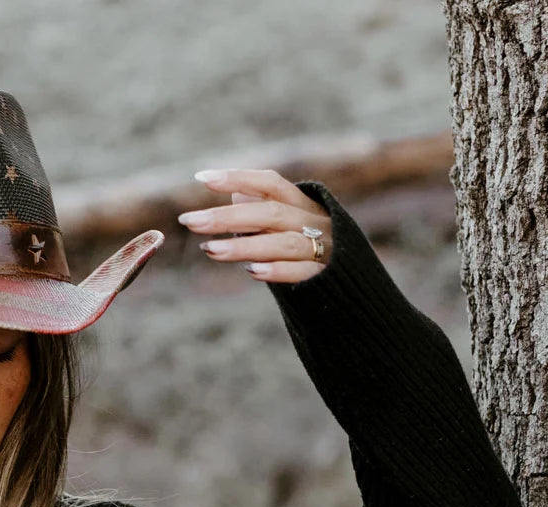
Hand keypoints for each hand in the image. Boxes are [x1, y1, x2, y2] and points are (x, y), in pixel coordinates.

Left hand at [177, 168, 331, 283]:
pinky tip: (252, 272)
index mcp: (303, 205)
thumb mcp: (289, 229)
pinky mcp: (327, 277)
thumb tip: (234, 193)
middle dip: (227, 217)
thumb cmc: (313, 253)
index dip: (238, 177)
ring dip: (245, 246)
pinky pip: (303, 271)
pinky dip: (279, 270)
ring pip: (283, 243)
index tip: (201, 178)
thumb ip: (263, 214)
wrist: (357, 289)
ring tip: (210, 250)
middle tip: (190, 221)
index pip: (270, 183)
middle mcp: (315, 222)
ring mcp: (324, 249)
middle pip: (270, 213)